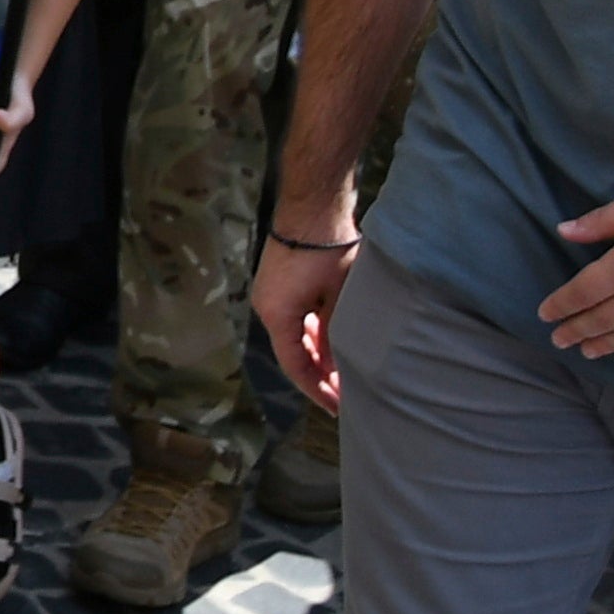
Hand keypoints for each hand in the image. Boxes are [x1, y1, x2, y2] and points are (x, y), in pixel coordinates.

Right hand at [254, 214, 359, 403]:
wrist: (313, 206)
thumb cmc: (328, 251)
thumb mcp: (340, 298)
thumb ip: (336, 336)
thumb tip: (339, 368)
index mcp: (276, 314)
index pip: (295, 366)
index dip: (317, 390)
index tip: (339, 408)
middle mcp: (266, 306)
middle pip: (292, 352)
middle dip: (319, 374)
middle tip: (347, 393)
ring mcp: (271, 292)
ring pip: (294, 335)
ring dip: (317, 352)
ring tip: (344, 368)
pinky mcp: (280, 281)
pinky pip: (294, 317)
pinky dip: (312, 331)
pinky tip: (333, 336)